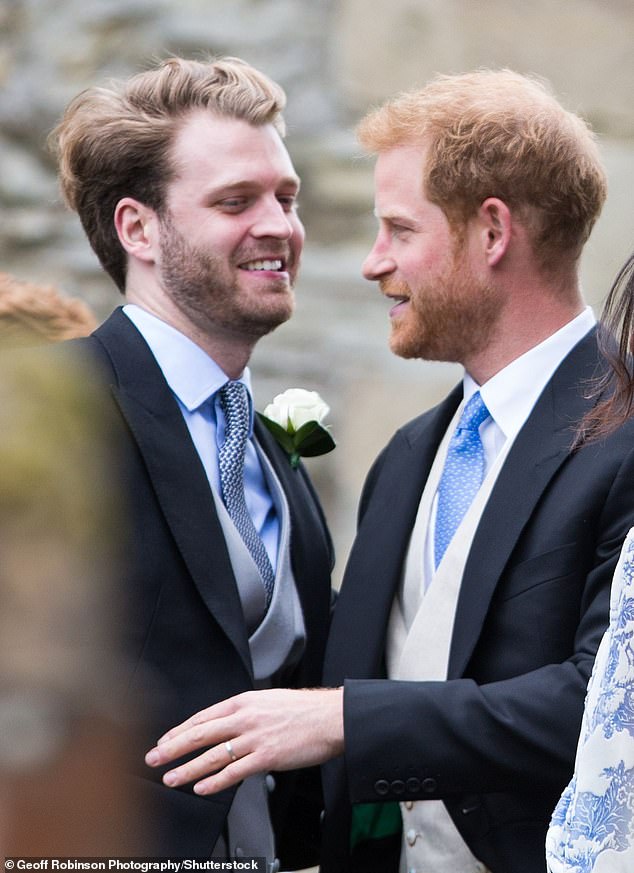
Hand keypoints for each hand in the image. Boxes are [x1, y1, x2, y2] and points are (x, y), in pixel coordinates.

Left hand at [144, 687, 343, 794]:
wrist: (331, 717)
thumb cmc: (304, 710)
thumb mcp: (268, 700)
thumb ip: (246, 712)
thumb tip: (228, 724)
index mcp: (244, 701)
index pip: (203, 716)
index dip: (180, 730)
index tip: (164, 740)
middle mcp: (245, 717)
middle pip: (200, 733)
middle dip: (172, 747)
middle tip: (153, 758)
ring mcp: (255, 737)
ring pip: (212, 755)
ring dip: (187, 768)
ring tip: (170, 778)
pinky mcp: (267, 756)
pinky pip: (234, 771)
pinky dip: (214, 781)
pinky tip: (201, 788)